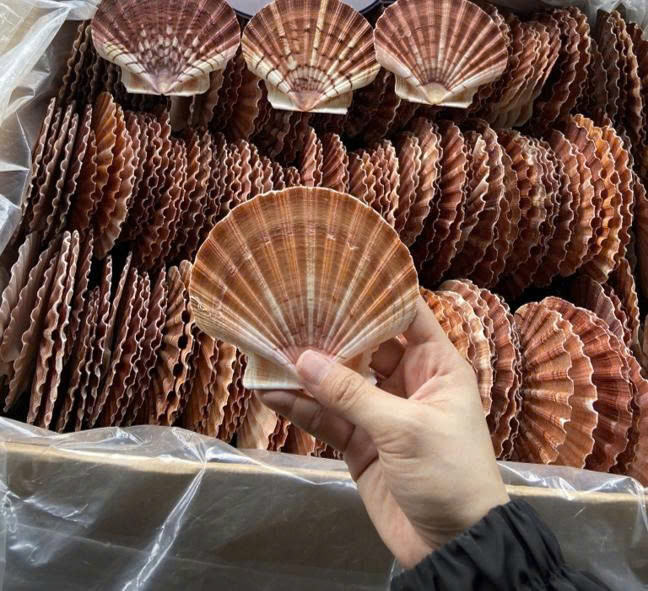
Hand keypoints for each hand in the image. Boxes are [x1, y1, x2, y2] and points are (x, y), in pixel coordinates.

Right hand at [257, 297, 508, 567]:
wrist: (453, 545)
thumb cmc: (448, 473)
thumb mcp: (405, 429)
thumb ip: (352, 395)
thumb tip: (303, 359)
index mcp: (436, 367)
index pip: (406, 317)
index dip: (375, 296)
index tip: (338, 276)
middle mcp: (408, 382)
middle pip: (365, 347)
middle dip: (331, 334)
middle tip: (291, 314)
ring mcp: (381, 414)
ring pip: (340, 384)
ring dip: (309, 373)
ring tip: (270, 353)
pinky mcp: (361, 444)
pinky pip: (328, 418)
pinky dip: (303, 409)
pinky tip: (273, 395)